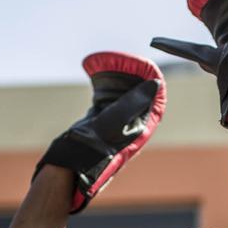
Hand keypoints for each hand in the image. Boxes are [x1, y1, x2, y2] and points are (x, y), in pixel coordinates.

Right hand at [37, 52, 165, 212]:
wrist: (71, 166)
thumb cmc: (94, 147)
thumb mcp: (116, 121)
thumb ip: (134, 101)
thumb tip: (156, 83)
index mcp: (141, 128)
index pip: (154, 99)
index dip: (152, 81)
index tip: (145, 65)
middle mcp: (131, 126)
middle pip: (139, 95)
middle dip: (134, 77)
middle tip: (125, 61)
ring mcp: (115, 124)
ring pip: (122, 96)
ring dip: (118, 80)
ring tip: (111, 65)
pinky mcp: (100, 122)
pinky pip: (107, 100)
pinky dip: (104, 87)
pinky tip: (97, 76)